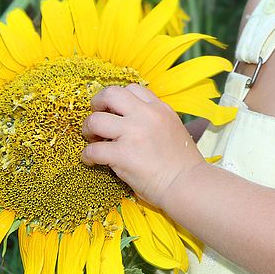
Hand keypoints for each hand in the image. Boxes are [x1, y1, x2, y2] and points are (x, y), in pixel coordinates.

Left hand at [81, 83, 202, 205]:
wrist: (187, 184)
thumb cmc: (182, 163)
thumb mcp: (174, 128)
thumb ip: (154, 120)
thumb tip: (131, 119)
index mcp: (160, 108)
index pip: (133, 89)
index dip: (119, 100)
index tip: (115, 112)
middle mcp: (146, 115)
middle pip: (111, 93)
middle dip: (97, 104)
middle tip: (97, 119)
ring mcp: (133, 134)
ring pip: (95, 120)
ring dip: (89, 130)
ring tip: (93, 140)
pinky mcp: (123, 155)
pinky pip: (92, 150)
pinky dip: (87, 156)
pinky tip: (92, 162)